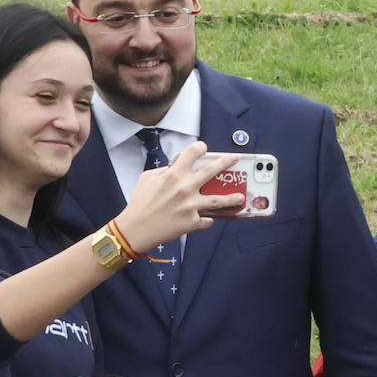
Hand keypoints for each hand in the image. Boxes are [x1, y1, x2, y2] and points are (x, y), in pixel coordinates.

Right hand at [114, 142, 241, 250]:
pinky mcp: (192, 222)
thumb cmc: (140, 203)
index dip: (200, 147)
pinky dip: (206, 220)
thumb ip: (165, 170)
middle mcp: (185, 188)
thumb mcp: (148, 178)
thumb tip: (176, 166)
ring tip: (241, 197)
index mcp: (174, 174)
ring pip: (218, 200)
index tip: (204, 149)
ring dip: (232, 197)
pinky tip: (208, 219)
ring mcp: (191, 205)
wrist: (136, 228)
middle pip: (212, 170)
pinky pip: (205, 220)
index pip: (192, 152)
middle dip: (226, 161)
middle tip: (235, 158)